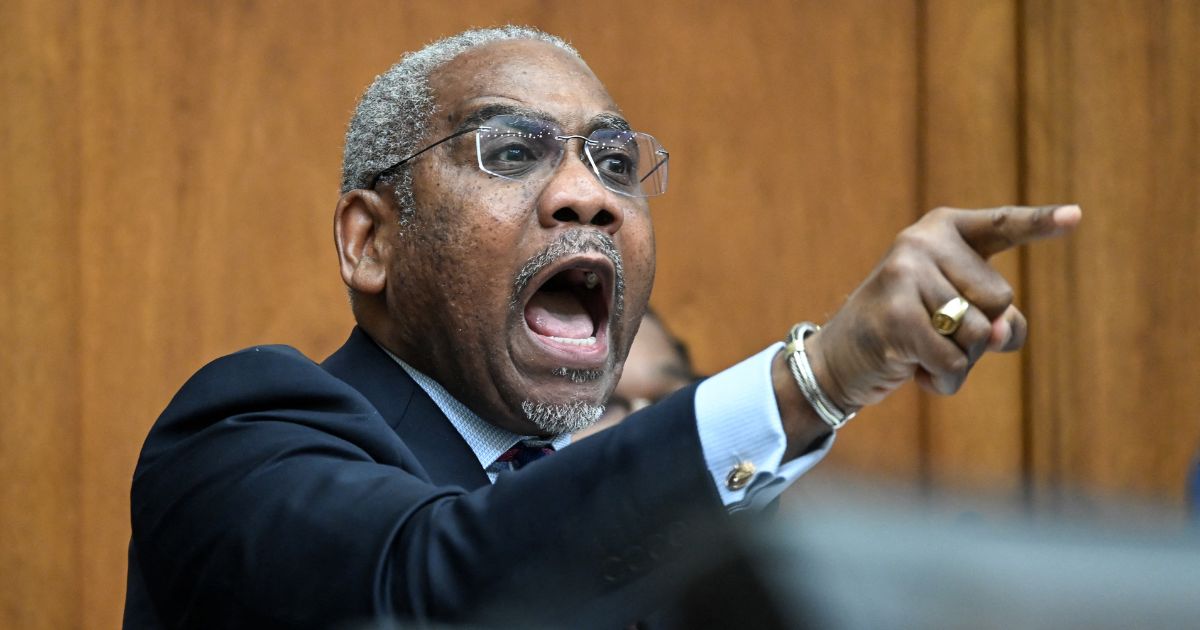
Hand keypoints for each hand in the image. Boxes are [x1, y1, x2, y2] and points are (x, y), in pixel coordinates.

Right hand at [805, 204, 1081, 409]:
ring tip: (920, 349)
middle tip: (932, 331)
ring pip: (978, 334)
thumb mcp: (961, 318)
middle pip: (1000, 298)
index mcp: (944, 230)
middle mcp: (922, 241)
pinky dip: (942, 379)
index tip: (1076, 217)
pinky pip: (952, 360)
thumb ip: (1000, 318)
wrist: (838, 359)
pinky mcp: (896, 313)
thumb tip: (1002, 332)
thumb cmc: (909, 332)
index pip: (1003, 225)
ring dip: (958, 360)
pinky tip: (913, 369)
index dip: (1041, 223)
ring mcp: (905, 273)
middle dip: (978, 331)